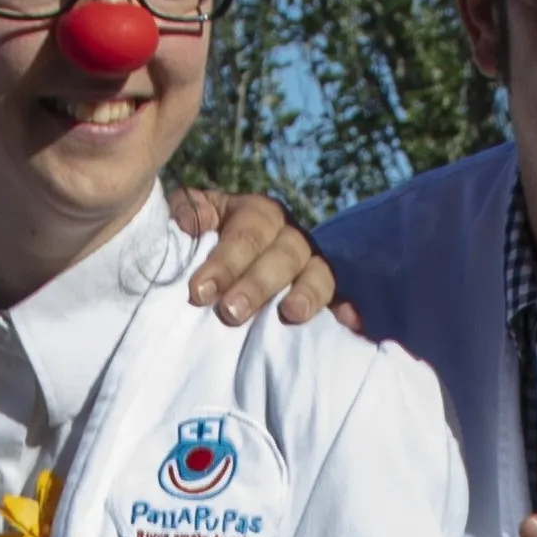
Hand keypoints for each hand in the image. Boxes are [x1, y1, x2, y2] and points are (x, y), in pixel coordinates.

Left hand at [179, 188, 355, 332]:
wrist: (218, 271)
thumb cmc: (200, 243)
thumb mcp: (190, 218)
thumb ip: (187, 212)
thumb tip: (188, 224)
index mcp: (259, 214)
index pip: (248, 232)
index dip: (226, 260)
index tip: (200, 292)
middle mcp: (290, 236)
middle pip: (286, 253)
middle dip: (258, 283)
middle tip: (230, 313)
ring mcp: (311, 266)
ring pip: (319, 274)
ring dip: (307, 294)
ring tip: (291, 314)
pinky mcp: (323, 297)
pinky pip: (341, 302)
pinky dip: (347, 312)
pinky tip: (349, 324)